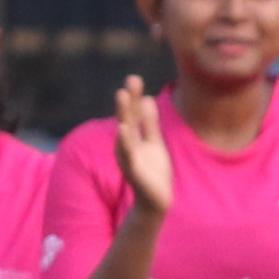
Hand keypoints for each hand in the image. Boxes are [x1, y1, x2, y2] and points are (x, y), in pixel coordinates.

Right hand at [109, 78, 174, 222]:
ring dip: (123, 114)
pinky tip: (122, 128)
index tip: (134, 78)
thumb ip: (150, 123)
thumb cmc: (154, 171)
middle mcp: (127, 144)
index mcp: (133, 137)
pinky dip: (125, 141)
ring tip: (122, 95)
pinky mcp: (132, 169)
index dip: (134, 96)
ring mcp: (128, 156)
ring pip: (125, 132)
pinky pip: (128, 153)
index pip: (133, 113)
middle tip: (129, 81)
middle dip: (128, 100)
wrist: (157, 200)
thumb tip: (146, 99)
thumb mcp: (154, 142)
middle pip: (127, 118)